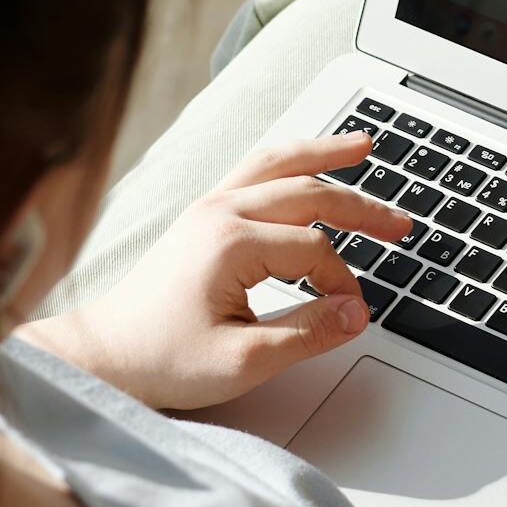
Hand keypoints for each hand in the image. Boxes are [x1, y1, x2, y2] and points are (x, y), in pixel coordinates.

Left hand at [21, 132, 410, 408]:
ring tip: (363, 146)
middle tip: (402, 224)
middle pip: (308, 194)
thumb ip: (307, 334)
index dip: (342, 283)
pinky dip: (288, 160)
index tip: (350, 314)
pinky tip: (308, 161)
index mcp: (231, 243)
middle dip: (362, 208)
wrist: (104, 356)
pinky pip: (253, 171)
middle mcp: (220, 213)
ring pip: (278, 165)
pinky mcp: (202, 217)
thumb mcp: (242, 361)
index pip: (315, 251)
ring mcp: (208, 209)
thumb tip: (355, 313)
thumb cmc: (160, 360)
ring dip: (324, 155)